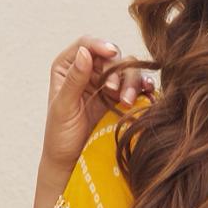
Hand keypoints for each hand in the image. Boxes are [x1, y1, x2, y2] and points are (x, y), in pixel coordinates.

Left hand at [30, 38, 155, 207]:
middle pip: (111, 56)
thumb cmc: (60, 137)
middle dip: (117, 70)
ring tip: (128, 102)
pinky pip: (137, 86)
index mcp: (68, 67)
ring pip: (127, 70)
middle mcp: (88, 70)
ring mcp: (106, 84)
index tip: (111, 53)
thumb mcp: (64, 108)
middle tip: (115, 92)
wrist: (72, 162)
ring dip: (131, 81)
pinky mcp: (121, 98)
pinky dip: (143, 87)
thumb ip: (74, 80)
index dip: (100, 45)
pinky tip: (147, 94)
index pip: (86, 45)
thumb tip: (86, 52)